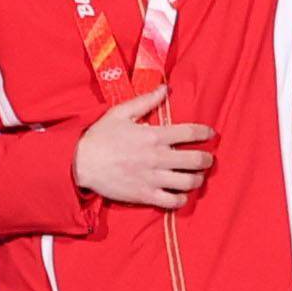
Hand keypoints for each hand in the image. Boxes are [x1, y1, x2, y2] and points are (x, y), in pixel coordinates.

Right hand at [73, 84, 214, 207]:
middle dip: (207, 159)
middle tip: (207, 158)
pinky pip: (172, 201)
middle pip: (196, 160)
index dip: (206, 132)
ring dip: (198, 179)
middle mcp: (158, 158)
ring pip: (188, 182)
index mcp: (154, 136)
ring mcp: (152, 178)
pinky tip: (180, 193)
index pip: (190, 132)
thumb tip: (165, 88)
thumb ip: (146, 101)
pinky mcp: (145, 195)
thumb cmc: (100, 136)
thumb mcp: (121, 112)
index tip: (211, 134)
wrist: (80, 163)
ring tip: (197, 176)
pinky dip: (181, 198)